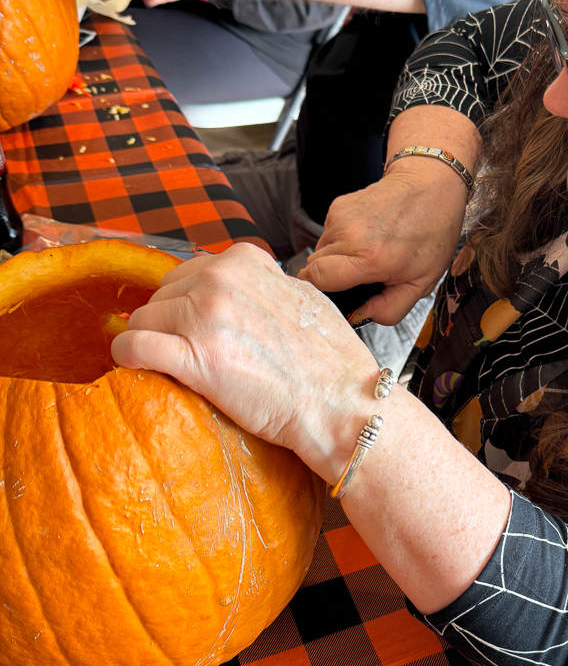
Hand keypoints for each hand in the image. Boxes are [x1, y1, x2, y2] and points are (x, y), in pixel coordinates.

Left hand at [110, 244, 381, 480]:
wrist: (341, 403)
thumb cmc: (329, 361)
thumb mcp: (301, 297)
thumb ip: (264, 284)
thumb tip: (239, 288)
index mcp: (245, 262)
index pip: (190, 272)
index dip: (187, 302)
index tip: (192, 324)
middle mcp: (220, 280)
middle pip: (162, 294)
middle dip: (167, 321)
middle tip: (186, 351)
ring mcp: (204, 317)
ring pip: (143, 320)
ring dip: (149, 341)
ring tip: (169, 365)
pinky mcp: (193, 358)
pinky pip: (133, 347)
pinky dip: (128, 356)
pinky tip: (138, 368)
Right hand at [299, 163, 467, 323]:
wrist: (430, 186)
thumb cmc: (431, 233)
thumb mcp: (421, 283)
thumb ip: (391, 309)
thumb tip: (363, 315)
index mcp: (371, 258)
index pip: (317, 278)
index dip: (319, 291)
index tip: (332, 296)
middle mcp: (350, 235)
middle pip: (313, 267)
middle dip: (331, 278)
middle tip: (358, 277)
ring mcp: (341, 217)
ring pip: (319, 251)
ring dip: (336, 260)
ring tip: (366, 254)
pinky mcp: (338, 206)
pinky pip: (327, 234)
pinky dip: (340, 242)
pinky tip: (364, 238)